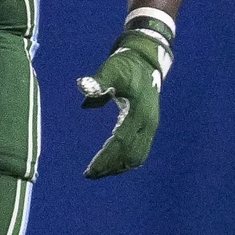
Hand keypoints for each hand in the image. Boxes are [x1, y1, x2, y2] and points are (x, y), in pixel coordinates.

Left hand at [76, 12, 173, 178]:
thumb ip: (98, 81)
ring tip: (98, 172)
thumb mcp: (112, 69)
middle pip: (129, 155)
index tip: (89, 170)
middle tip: (89, 174)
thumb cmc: (126, 65)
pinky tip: (113, 165)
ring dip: (118, 167)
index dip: (105, 159)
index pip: (120, 144)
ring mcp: (151, 127)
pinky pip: (141, 151)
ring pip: (137, 156)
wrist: (147, 59)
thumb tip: (83, 87)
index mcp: (139, 113)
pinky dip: (127, 161)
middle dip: (109, 167)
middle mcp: (148, 124)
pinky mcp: (150, 126)